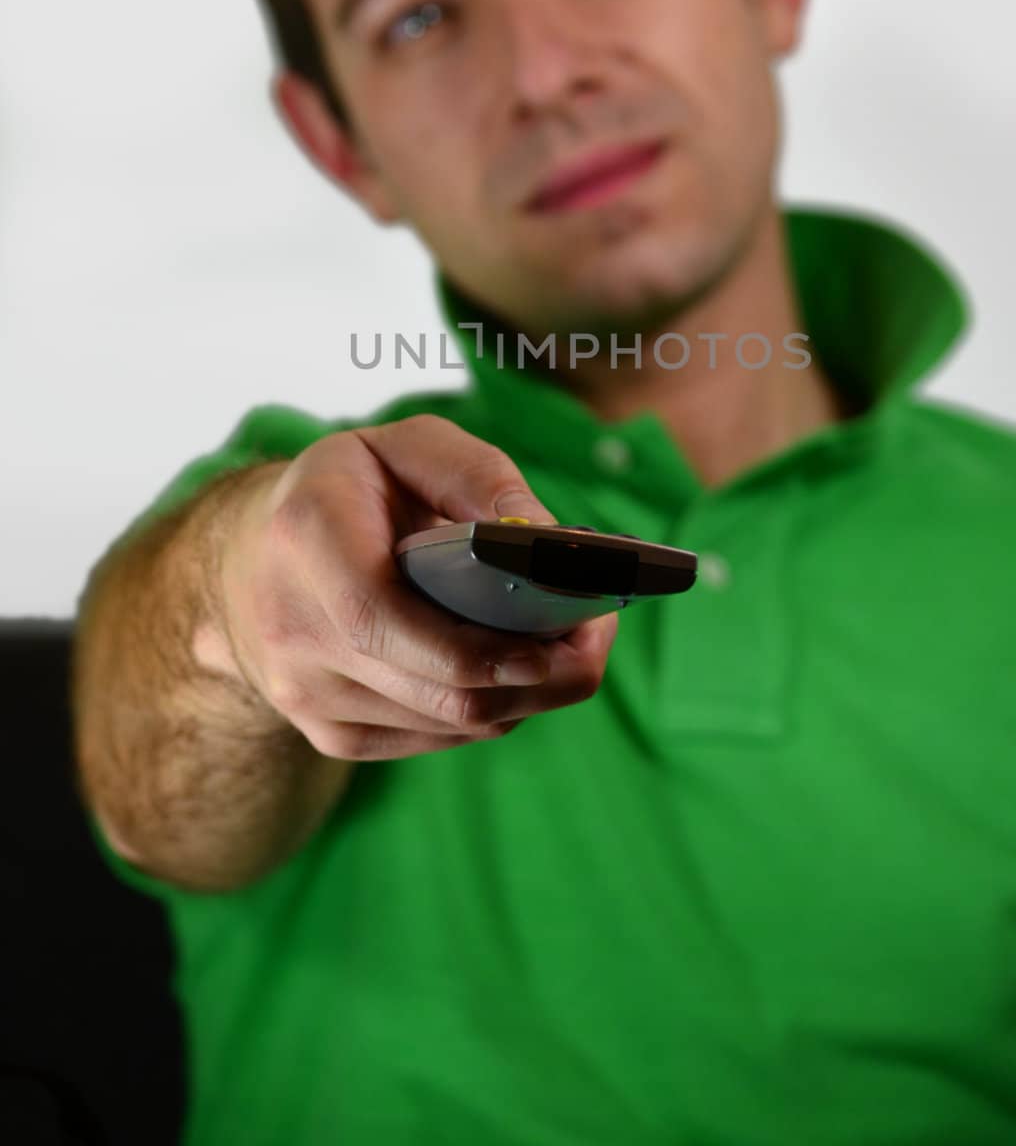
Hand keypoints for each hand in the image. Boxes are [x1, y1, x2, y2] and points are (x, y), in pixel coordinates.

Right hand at [198, 415, 619, 760]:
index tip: (569, 628)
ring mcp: (306, 696)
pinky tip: (517, 666)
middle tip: (599, 632)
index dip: (482, 643)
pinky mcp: (333, 736)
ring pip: (453, 723)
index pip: (382, 619)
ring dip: (529, 691)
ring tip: (572, 640)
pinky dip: (496, 707)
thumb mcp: (405, 446)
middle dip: (540, 671)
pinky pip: (442, 736)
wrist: (250, 557)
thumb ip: (478, 476)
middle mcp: (293, 631)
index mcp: (305, 539)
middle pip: (440, 689)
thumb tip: (552, 541)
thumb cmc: (349, 490)